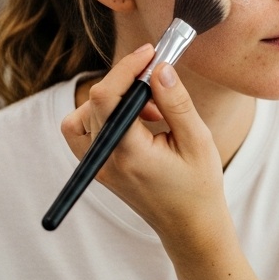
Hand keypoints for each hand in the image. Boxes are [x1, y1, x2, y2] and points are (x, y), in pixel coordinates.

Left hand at [60, 44, 227, 239]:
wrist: (190, 227)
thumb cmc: (199, 187)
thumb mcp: (197, 141)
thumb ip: (176, 103)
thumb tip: (159, 68)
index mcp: (129, 153)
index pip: (107, 97)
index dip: (126, 67)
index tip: (150, 52)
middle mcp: (104, 160)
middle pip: (93, 102)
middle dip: (124, 82)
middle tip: (159, 85)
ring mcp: (97, 167)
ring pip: (80, 117)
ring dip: (110, 102)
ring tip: (149, 112)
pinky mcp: (98, 168)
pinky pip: (84, 132)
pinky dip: (103, 118)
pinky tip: (136, 123)